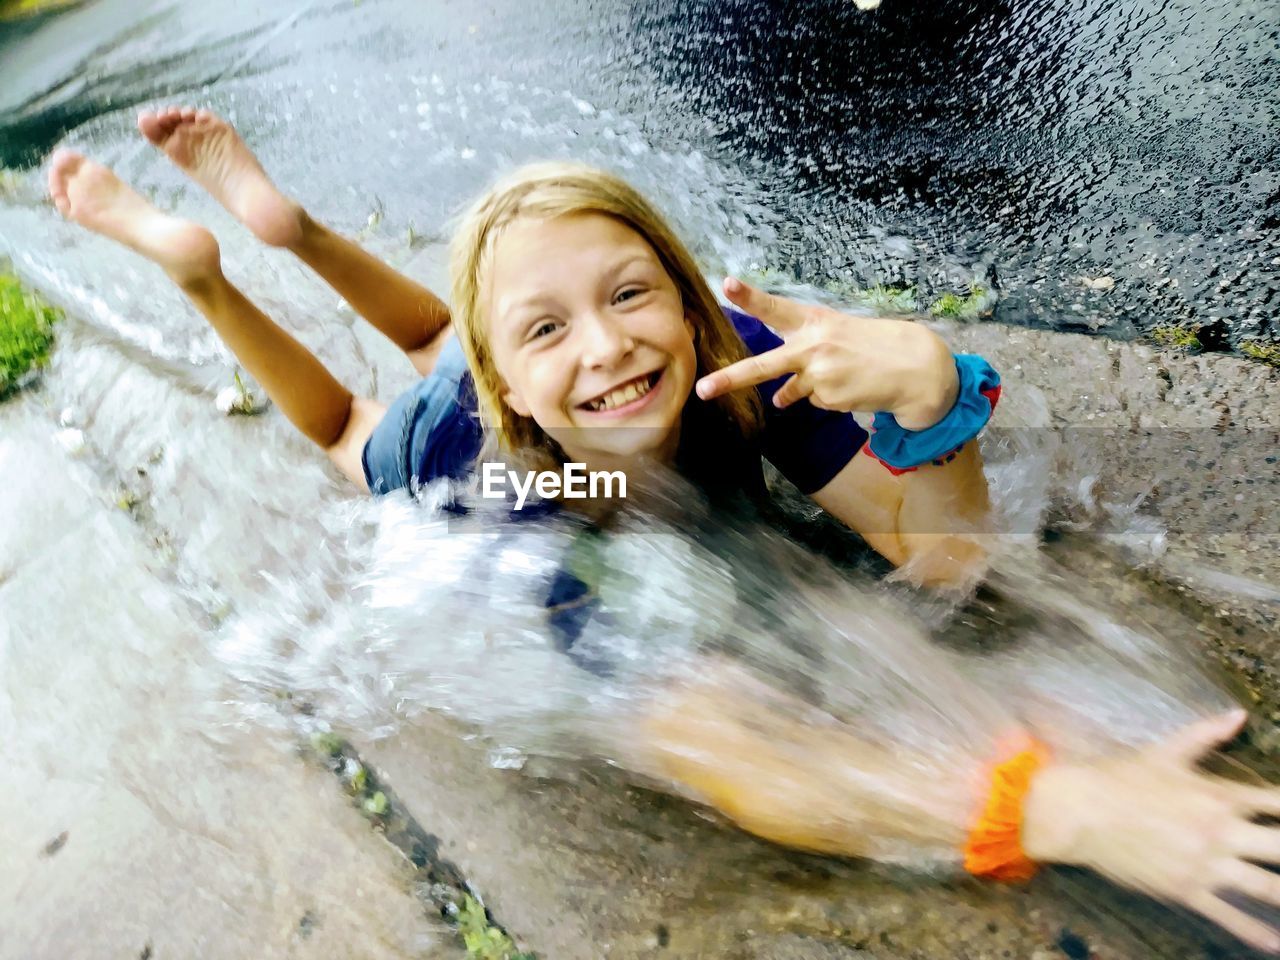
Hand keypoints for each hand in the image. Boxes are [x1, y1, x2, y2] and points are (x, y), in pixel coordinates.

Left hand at [695, 277, 958, 429]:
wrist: (916, 368)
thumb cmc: (874, 346)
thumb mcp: (838, 335)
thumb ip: (803, 358)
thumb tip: (778, 400)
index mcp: (815, 321)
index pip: (777, 308)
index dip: (750, 296)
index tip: (726, 283)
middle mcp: (813, 346)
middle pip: (764, 365)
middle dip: (731, 378)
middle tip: (704, 390)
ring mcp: (821, 374)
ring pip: (796, 391)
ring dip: (814, 387)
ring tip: (848, 374)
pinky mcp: (831, 398)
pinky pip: (817, 403)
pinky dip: (832, 399)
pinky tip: (855, 386)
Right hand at [1022, 711, 1279, 953]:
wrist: (1078, 810)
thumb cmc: (1118, 778)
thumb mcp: (1164, 752)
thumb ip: (1206, 734)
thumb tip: (1238, 715)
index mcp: (1217, 795)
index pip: (1276, 802)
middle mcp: (1218, 831)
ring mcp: (1203, 864)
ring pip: (1265, 887)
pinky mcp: (1184, 889)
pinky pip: (1228, 916)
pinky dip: (1255, 933)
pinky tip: (1274, 943)